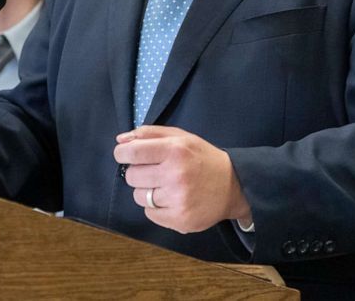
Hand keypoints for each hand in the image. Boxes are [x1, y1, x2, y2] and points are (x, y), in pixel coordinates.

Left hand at [113, 125, 250, 233]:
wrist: (234, 185)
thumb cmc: (202, 157)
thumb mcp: (180, 137)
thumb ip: (149, 134)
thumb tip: (120, 140)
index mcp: (174, 150)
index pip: (131, 152)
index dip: (122, 153)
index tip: (126, 155)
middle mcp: (175, 174)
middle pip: (131, 176)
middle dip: (139, 173)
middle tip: (155, 171)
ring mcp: (177, 199)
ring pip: (139, 196)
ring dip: (147, 191)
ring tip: (165, 186)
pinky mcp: (179, 219)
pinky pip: (149, 213)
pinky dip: (156, 207)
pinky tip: (171, 200)